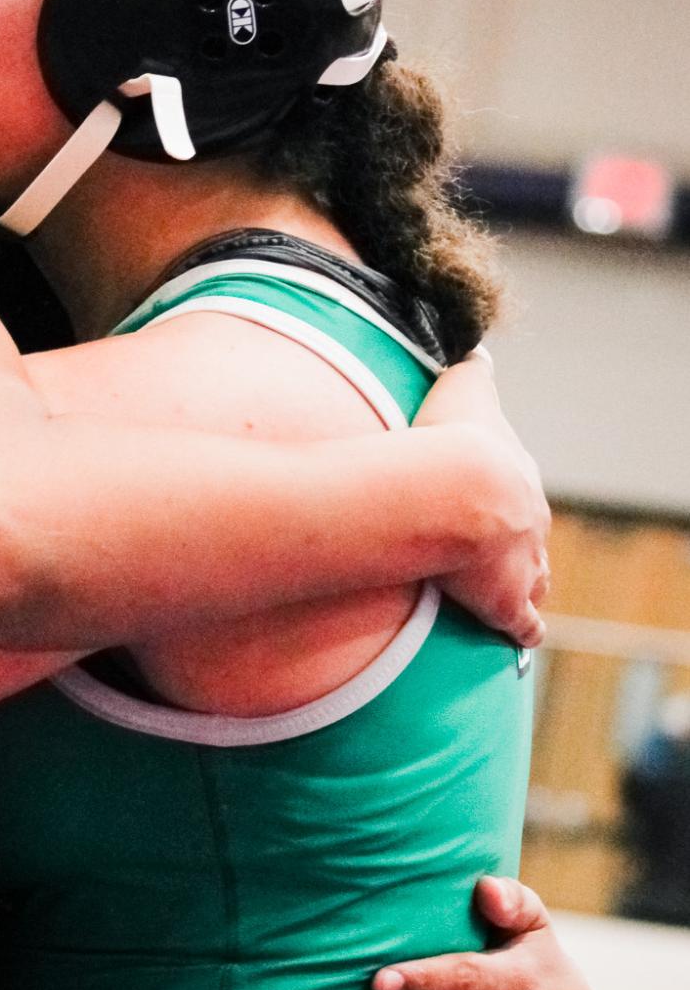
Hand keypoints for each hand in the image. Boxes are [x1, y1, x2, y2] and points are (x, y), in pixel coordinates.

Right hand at [415, 363, 549, 646]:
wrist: (454, 486)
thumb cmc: (453, 437)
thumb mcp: (466, 387)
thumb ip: (471, 371)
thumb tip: (473, 350)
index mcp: (519, 480)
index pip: (516, 494)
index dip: (498, 502)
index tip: (481, 506)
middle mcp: (531, 524)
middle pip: (530, 539)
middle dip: (513, 545)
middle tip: (489, 552)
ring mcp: (524, 565)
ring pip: (536, 581)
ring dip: (525, 588)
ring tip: (507, 597)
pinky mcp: (507, 601)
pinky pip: (525, 624)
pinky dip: (523, 630)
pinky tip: (519, 639)